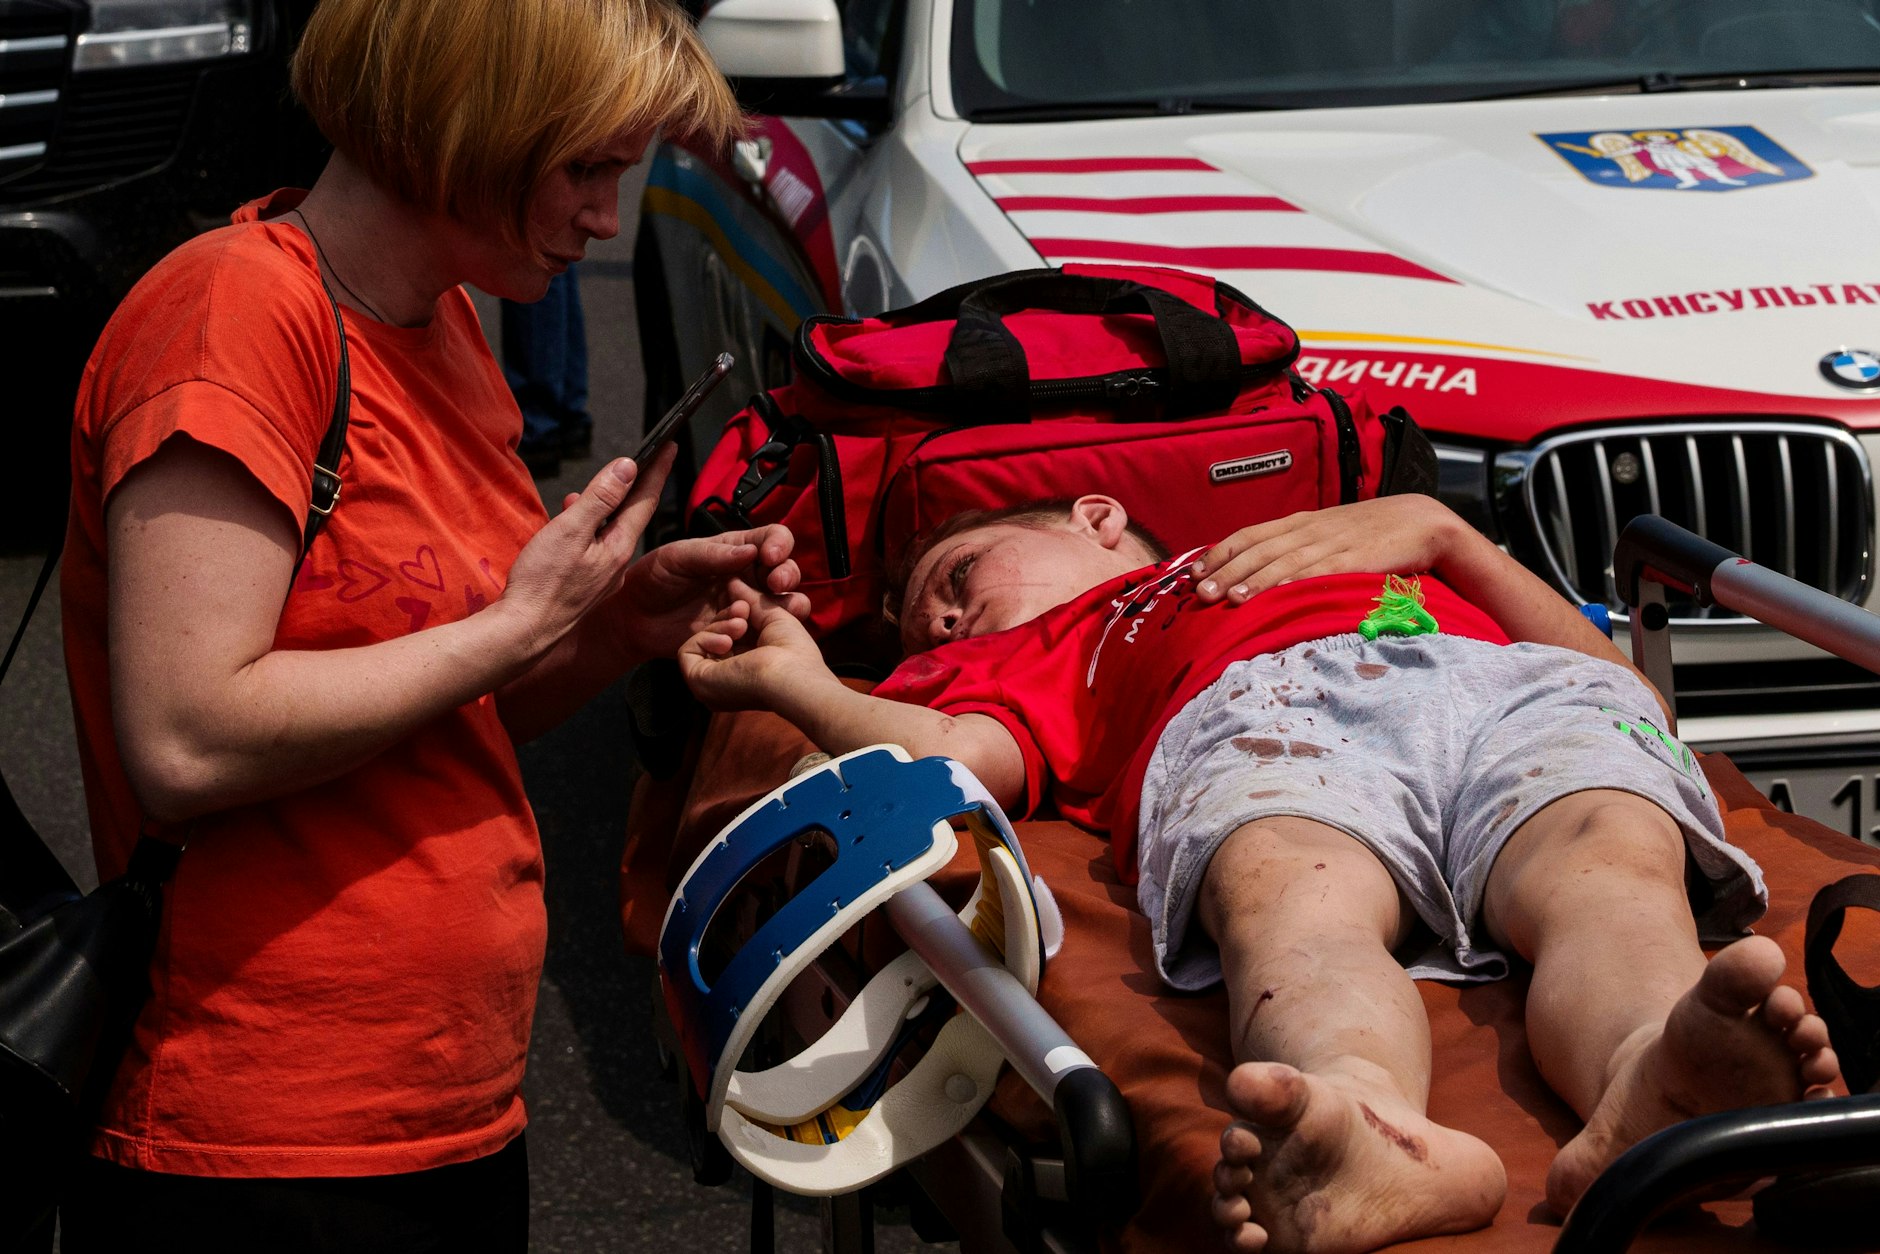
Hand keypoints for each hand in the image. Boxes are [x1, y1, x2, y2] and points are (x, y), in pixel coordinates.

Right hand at [499, 447, 675, 654]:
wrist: (523, 631)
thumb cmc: (542, 584)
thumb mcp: (570, 530)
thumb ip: (600, 498)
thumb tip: (627, 468)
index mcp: (619, 547)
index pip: (645, 500)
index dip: (657, 470)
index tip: (670, 447)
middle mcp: (616, 563)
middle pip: (629, 515)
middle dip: (629, 488)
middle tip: (633, 464)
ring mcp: (601, 577)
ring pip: (607, 532)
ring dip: (599, 509)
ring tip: (583, 494)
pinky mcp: (583, 586)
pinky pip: (591, 548)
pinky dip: (583, 530)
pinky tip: (566, 525)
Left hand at [609, 522, 810, 664]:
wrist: (633, 620)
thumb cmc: (651, 579)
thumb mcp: (676, 558)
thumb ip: (710, 555)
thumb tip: (750, 551)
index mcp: (735, 550)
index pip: (772, 538)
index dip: (779, 544)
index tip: (770, 557)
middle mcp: (747, 577)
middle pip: (787, 572)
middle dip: (787, 576)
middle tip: (774, 585)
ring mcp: (747, 607)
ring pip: (784, 606)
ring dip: (779, 610)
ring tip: (751, 616)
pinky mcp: (739, 634)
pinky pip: (760, 636)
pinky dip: (750, 636)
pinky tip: (728, 637)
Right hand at [679, 596, 828, 711]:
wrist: (789, 679)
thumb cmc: (793, 651)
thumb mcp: (772, 615)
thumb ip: (750, 599)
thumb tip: (732, 580)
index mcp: (749, 668)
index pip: (732, 635)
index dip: (736, 614)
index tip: (745, 605)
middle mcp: (729, 678)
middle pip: (715, 635)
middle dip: (728, 616)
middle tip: (743, 611)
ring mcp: (711, 683)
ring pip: (702, 641)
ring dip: (720, 625)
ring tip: (741, 627)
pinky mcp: (698, 682)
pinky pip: (688, 650)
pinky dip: (705, 638)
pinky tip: (727, 643)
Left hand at [1191, 495, 1471, 604]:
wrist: (1422, 521)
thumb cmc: (1371, 532)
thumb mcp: (1327, 534)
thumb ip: (1296, 547)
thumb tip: (1258, 572)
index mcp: (1301, 522)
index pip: (1250, 534)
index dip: (1221, 553)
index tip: (1195, 572)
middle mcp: (1310, 529)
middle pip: (1260, 550)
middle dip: (1227, 572)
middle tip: (1199, 592)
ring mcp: (1333, 543)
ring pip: (1284, 562)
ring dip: (1254, 581)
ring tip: (1227, 599)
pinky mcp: (1356, 559)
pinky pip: (1320, 571)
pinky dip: (1296, 583)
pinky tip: (1277, 595)